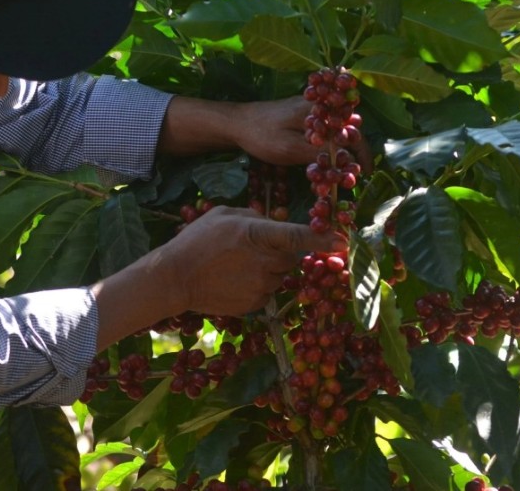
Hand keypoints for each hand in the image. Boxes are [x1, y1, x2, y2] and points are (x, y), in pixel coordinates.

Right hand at [156, 206, 343, 315]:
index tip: (345, 239)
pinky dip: (257, 285)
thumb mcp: (225, 215)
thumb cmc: (197, 240)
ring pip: (280, 275)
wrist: (174, 278)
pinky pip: (268, 291)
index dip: (325, 237)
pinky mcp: (257, 304)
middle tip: (253, 248)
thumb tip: (276, 222)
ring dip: (268, 269)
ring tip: (237, 265)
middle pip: (292, 256)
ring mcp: (262, 286)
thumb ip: (255, 217)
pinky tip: (234, 280)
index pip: (300, 236)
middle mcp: (265, 262)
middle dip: (281, 251)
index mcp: (258, 235)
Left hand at [233, 96, 371, 170]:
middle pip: (348, 128)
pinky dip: (330, 143)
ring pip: (337, 129)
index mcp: (320, 112)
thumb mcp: (291, 149)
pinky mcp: (302, 114)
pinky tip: (328, 157)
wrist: (236, 123)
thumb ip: (320, 153)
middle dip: (355, 151)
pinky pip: (325, 128)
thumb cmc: (262, 136)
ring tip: (343, 169)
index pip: (352, 131)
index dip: (361, 153)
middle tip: (353, 174)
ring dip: (343, 148)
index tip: (363, 172)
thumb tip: (347, 161)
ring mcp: (310, 109)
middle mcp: (319, 106)